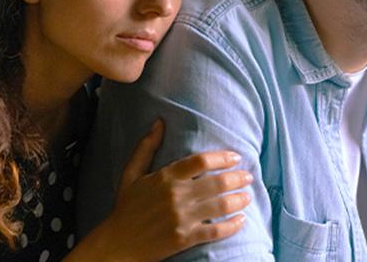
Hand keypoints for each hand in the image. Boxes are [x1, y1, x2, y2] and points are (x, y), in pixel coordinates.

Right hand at [69, 119, 252, 260]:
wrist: (117, 244)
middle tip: (248, 176)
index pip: (201, 161)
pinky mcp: (184, 239)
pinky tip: (241, 221)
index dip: (222, 158)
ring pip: (220, 206)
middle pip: (217, 183)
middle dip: (238, 178)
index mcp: (165, 177)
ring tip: (247, 196)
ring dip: (239, 200)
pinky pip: (215, 231)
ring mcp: (181, 218)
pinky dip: (232, 226)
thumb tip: (159, 122)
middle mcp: (176, 196)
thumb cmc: (126, 208)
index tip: (235, 157)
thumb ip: (146, 147)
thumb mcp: (131, 174)